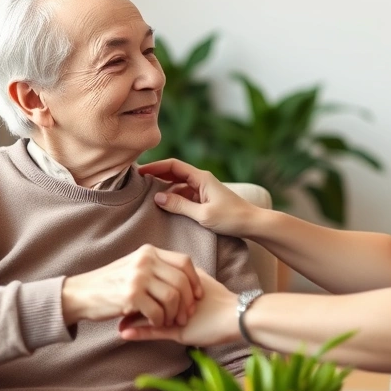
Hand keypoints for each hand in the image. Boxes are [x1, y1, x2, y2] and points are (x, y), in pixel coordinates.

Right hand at [62, 244, 202, 326]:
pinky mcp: (131, 295)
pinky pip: (157, 311)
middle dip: (188, 302)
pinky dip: (159, 321)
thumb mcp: (134, 266)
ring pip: (172, 297)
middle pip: (181, 281)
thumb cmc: (111, 283)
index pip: (184, 262)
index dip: (195, 280)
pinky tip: (155, 324)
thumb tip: (186, 279)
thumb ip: (156, 268)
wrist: (81, 293)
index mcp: (149, 251)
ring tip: (169, 322)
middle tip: (186, 316)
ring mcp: (138, 277)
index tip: (198, 296)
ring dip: (174, 314)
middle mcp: (145, 260)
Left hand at [119, 268, 241, 346]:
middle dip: (127, 299)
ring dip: (130, 316)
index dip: (136, 284)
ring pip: (147, 312)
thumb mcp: (196, 290)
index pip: (151, 280)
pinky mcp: (180, 330)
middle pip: (145, 294)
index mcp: (180, 279)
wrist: (239, 315)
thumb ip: (177, 288)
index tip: (121, 288)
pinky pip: (155, 331)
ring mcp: (176, 312)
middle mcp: (175, 294)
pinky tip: (123, 334)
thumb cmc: (220, 303)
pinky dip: (139, 332)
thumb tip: (161, 281)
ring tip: (115, 320)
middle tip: (110, 303)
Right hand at [139, 158, 260, 237]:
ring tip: (146, 196)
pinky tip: (164, 206)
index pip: (173, 166)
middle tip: (137, 182)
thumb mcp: (202, 214)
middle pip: (174, 173)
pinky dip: (173, 198)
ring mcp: (203, 189)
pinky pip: (185, 195)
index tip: (139, 172)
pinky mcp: (205, 199)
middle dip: (156, 175)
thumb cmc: (231, 218)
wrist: (253, 224)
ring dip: (164, 189)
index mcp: (201, 178)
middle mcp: (201, 180)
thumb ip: (179, 205)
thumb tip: (157, 198)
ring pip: (178, 185)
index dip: (155, 167)